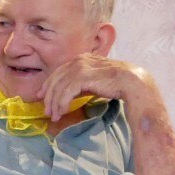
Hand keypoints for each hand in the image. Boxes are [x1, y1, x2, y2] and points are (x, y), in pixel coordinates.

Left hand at [41, 54, 158, 121]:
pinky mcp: (84, 76)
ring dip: (55, 103)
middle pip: (55, 80)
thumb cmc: (115, 83)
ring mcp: (81, 67)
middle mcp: (79, 60)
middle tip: (47, 112)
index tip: (41, 97)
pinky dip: (62, 103)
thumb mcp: (93, 81)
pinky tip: (63, 111)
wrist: (132, 82)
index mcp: (80, 59)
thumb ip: (79, 84)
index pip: (58, 73)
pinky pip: (66, 92)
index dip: (48, 86)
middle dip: (49, 97)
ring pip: (59, 87)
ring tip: (55, 116)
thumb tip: (65, 95)